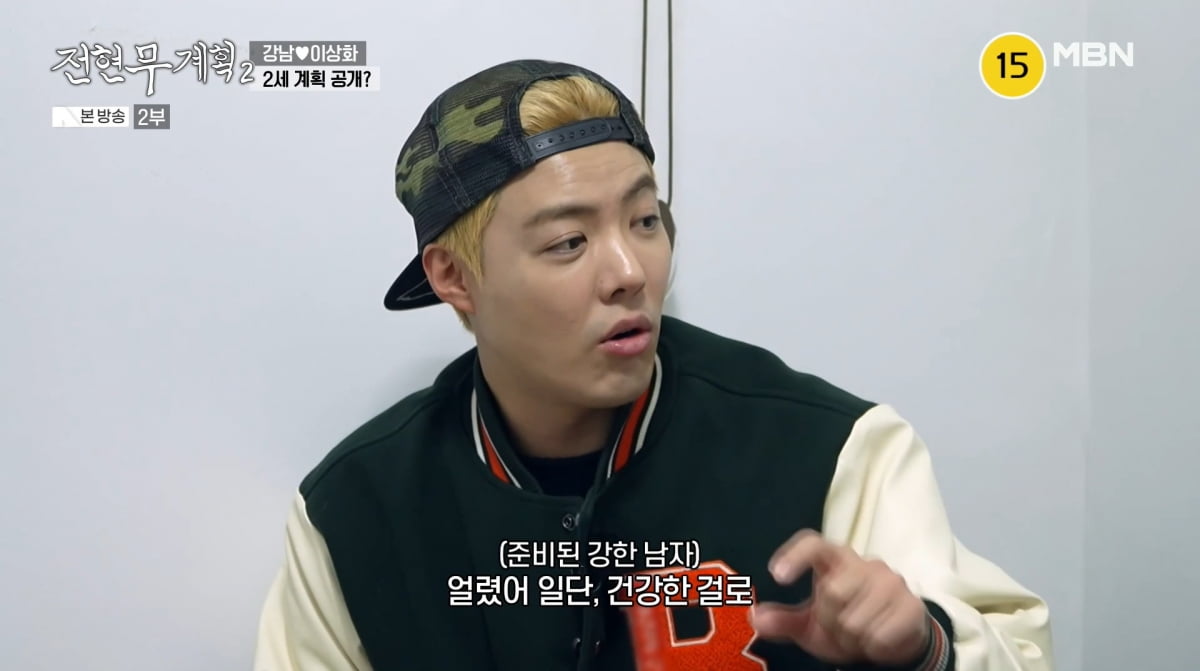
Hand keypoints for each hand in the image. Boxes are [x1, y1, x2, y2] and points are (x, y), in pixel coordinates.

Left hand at [750, 530, 930, 666]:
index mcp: (836, 560)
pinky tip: (880, 639)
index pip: (814, 545)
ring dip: (853, 637)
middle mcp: (865, 564)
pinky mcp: (913, 606)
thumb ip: (784, 621)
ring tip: (861, 632)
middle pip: (832, 592)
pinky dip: (875, 646)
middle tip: (841, 625)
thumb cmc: (846, 622)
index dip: (795, 556)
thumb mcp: (811, 625)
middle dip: (832, 621)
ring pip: (856, 619)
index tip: (777, 576)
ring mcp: (891, 582)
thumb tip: (755, 617)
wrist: (894, 641)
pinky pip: (880, 636)